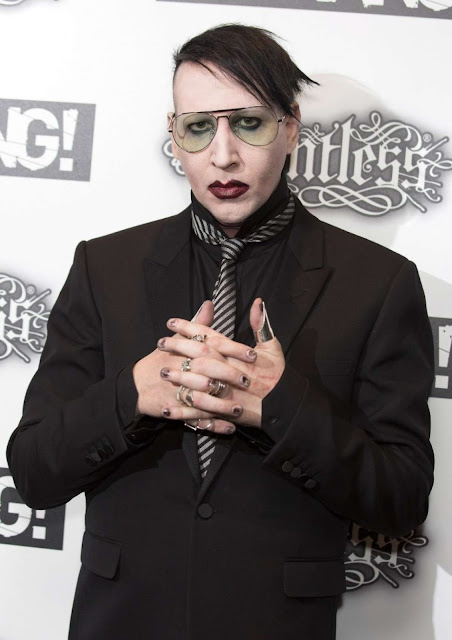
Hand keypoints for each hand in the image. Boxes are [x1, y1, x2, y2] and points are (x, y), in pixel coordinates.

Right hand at [132, 301, 243, 433]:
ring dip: (221, 405)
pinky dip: (212, 425)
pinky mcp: (174, 411)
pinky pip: (195, 420)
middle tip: (248, 381)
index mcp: (184, 351)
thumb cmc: (161, 360)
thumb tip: (210, 304)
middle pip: (206, 371)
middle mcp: (180, 369)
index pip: (211, 346)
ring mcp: (176, 392)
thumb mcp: (177, 340)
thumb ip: (197, 325)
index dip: (233, 350)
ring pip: (201, 398)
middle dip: (228, 376)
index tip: (252, 354)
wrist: (136, 385)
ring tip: (240, 409)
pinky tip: (229, 428)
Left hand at [158, 298, 284, 427]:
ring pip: (196, 382)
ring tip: (162, 372)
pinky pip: (199, 411)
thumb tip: (258, 302)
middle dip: (177, 348)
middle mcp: (228, 370)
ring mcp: (224, 391)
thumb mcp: (272, 346)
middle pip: (198, 356)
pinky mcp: (223, 411)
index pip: (208, 336)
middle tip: (160, 342)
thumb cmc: (278, 375)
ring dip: (178, 377)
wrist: (284, 405)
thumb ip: (261, 324)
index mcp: (237, 353)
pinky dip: (183, 411)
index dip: (189, 327)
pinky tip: (168, 408)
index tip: (171, 322)